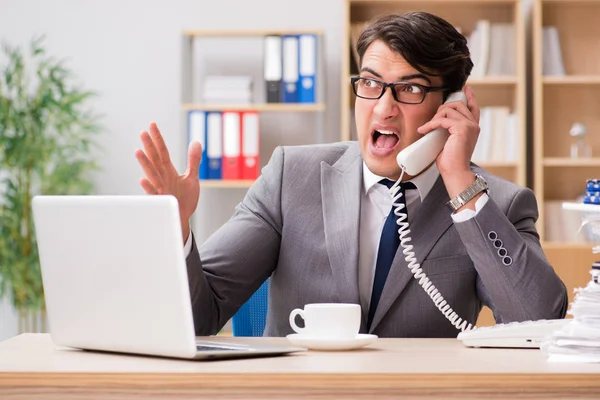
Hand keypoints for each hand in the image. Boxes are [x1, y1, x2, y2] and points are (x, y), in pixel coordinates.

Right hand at [134, 122, 201, 242]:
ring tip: (138, 151)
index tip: (152, 124)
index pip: (162, 151)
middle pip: (155, 159)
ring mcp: (160, 188)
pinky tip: (143, 179)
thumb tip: (196, 142)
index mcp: (169, 170)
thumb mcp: (192, 177)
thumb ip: (193, 160)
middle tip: (143, 132)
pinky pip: (153, 193)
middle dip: (149, 146)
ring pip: (151, 174)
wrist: (183, 219)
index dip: (158, 138)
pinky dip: (148, 187)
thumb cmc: (185, 199)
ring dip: (145, 163)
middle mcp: (163, 177)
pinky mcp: (162, 201)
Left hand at [417, 86, 480, 198]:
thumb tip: (435, 125)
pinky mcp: (461, 128)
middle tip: (432, 121)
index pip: (473, 107)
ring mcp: (469, 125)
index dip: (469, 96)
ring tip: (428, 128)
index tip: (465, 88)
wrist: (455, 172)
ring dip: (435, 117)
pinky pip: (442, 119)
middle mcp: (473, 125)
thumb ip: (447, 130)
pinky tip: (424, 130)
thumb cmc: (451, 161)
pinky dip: (431, 124)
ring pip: (449, 109)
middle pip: (457, 104)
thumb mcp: (448, 141)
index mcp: (472, 128)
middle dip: (442, 108)